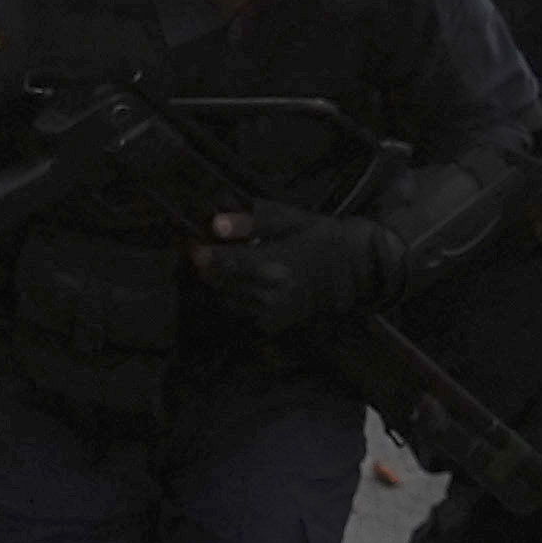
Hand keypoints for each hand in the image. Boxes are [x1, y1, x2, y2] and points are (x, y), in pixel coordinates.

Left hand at [197, 211, 386, 332]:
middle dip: (202, 264)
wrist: (353, 270)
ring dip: (214, 280)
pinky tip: (240, 281)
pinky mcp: (271, 324)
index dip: (198, 251)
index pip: (221, 261)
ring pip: (223, 298)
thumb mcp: (290, 218)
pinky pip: (237, 311)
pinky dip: (231, 296)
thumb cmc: (319, 237)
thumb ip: (253, 220)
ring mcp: (269, 313)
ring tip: (218, 262)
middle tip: (197, 246)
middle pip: (216, 281)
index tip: (188, 239)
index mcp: (273, 264)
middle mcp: (268, 294)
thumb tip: (215, 223)